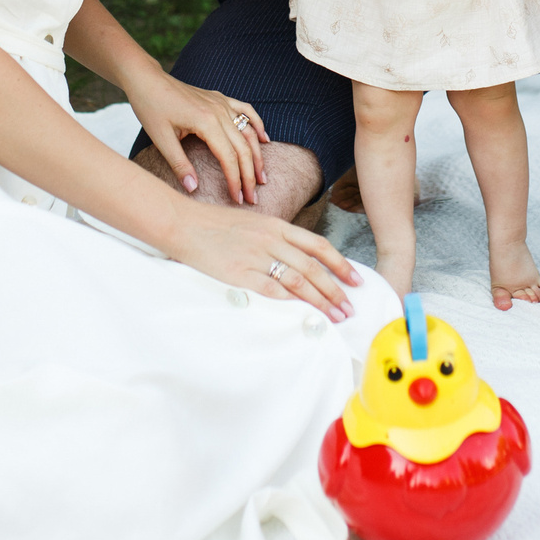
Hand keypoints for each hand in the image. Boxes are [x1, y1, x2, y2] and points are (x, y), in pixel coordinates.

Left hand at [126, 72, 267, 204]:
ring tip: (261, 177)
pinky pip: (246, 111)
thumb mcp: (161, 139)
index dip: (236, 180)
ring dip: (258, 155)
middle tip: (252, 198)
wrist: (147, 80)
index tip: (237, 199)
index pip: (229, 157)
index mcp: (206, 122)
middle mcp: (219, 111)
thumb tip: (193, 188)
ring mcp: (222, 103)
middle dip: (249, 175)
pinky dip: (257, 126)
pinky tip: (264, 140)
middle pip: (243, 148)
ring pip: (248, 132)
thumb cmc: (151, 108)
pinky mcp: (220, 99)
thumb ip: (179, 165)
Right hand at [165, 205, 361, 321]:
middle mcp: (272, 240)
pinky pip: (273, 289)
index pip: (318, 245)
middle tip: (350, 307)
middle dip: (336, 289)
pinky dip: (292, 302)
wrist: (184, 224)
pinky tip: (304, 313)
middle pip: (313, 267)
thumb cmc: (216, 225)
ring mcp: (257, 256)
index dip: (340, 264)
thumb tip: (296, 257)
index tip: (355, 280)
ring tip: (335, 315)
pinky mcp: (240, 273)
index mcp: (277, 226)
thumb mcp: (253, 223)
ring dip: (320, 300)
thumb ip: (275, 238)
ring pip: (298, 280)